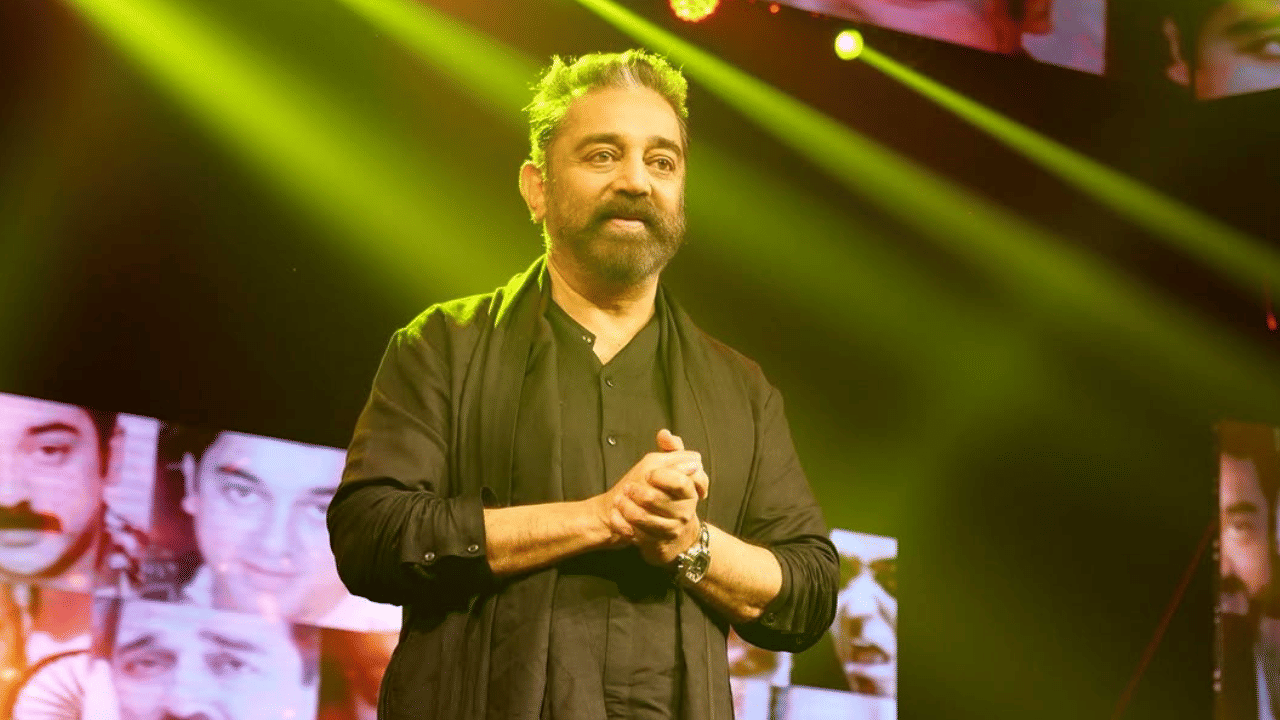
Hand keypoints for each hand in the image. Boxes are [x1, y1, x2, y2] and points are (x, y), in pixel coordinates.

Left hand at [617, 429, 709, 566]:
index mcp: (690, 492)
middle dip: (637, 492)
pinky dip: (621, 525)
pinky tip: (615, 517)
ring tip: (619, 501)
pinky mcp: (657, 545)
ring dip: (626, 508)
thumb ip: (671, 449)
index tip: (648, 474)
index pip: (680, 482)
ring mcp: (671, 530)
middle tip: (627, 488)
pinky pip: (635, 536)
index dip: (660, 476)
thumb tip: (664, 433)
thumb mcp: (669, 468)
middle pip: (657, 500)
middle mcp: (684, 512)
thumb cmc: (664, 493)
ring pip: (644, 519)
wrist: (661, 528)